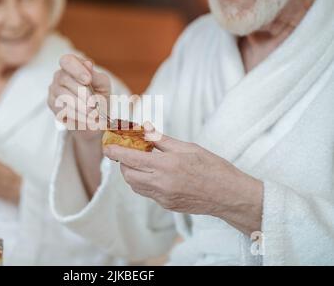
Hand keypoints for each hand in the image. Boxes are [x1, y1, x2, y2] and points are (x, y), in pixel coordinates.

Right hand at [48, 54, 111, 139]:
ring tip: (91, 113)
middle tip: (93, 103)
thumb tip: (88, 64)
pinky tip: (84, 118)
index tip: (88, 80)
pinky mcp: (52, 103)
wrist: (95, 118)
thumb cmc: (99, 97)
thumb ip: (95, 75)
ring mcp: (54, 89)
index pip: (68, 61)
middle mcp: (61, 75)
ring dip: (78, 104)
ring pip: (62, 94)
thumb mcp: (102, 85)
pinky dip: (74, 113)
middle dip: (81, 92)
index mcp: (73, 66)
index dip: (76, 69)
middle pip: (64, 78)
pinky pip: (60, 107)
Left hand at [103, 123, 263, 234]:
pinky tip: (156, 174)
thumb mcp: (187, 147)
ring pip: (135, 186)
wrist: (228, 194)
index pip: (130, 159)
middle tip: (130, 151)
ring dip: (132, 173)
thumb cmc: (211, 167)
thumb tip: (144, 130)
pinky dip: (144, 182)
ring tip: (143, 161)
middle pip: (128, 174)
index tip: (106, 146)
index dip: (114, 152)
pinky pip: (147, 193)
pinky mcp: (166, 205)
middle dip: (123, 162)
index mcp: (166, 166)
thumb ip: (161, 140)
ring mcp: (163, 197)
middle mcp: (161, 184)